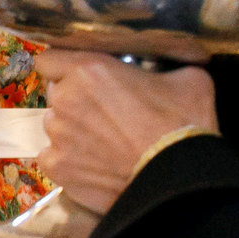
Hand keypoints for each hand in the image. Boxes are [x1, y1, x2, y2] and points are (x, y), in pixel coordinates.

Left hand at [37, 50, 217, 214]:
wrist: (178, 178)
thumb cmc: (184, 123)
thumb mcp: (188, 79)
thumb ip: (164, 69)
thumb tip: (169, 72)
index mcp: (88, 70)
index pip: (50, 59)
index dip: (63, 67)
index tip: (78, 76)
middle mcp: (65, 99)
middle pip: (56, 93)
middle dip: (74, 99)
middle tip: (103, 113)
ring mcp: (57, 135)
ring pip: (55, 125)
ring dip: (72, 130)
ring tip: (102, 143)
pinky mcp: (56, 167)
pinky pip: (52, 157)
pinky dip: (68, 160)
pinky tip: (92, 165)